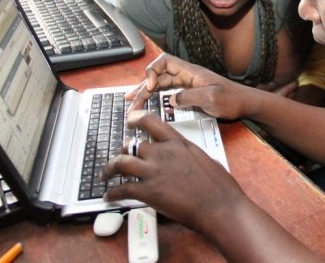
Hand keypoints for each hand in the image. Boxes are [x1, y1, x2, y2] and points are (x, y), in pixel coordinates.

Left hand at [101, 112, 246, 231]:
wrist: (220, 206)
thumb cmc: (220, 186)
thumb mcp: (206, 159)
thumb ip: (190, 155)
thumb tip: (188, 159)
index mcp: (178, 143)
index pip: (151, 121)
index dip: (136, 118)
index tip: (130, 120)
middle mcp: (163, 152)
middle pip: (132, 144)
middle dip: (122, 150)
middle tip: (119, 155)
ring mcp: (154, 171)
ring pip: (121, 162)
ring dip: (109, 168)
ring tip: (105, 174)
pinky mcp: (149, 192)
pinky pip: (122, 189)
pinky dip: (113, 193)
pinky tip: (110, 196)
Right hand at [125, 53, 253, 120]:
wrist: (246, 104)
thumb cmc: (233, 99)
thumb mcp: (211, 99)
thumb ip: (189, 97)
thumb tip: (171, 99)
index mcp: (191, 72)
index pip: (165, 61)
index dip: (153, 71)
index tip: (151, 87)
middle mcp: (187, 76)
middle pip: (159, 76)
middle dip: (144, 87)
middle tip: (132, 102)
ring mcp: (188, 85)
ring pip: (162, 86)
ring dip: (147, 94)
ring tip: (133, 104)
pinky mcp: (190, 95)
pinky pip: (169, 94)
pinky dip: (157, 99)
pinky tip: (149, 105)